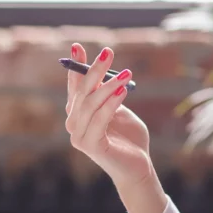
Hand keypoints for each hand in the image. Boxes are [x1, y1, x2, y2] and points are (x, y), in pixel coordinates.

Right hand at [64, 43, 153, 190]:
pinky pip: (99, 120)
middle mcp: (74, 124)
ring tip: (126, 74)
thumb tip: (107, 72)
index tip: (77, 46)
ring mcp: (79, 136)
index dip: (76, 66)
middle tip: (108, 52)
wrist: (138, 167)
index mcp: (79, 113)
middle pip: (82, 91)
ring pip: (91, 104)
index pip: (75, 85)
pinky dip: (111, 104)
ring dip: (108, 85)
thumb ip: (110, 95)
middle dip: (94, 70)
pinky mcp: (90, 146)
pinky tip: (123, 91)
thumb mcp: (119, 109)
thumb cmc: (129, 138)